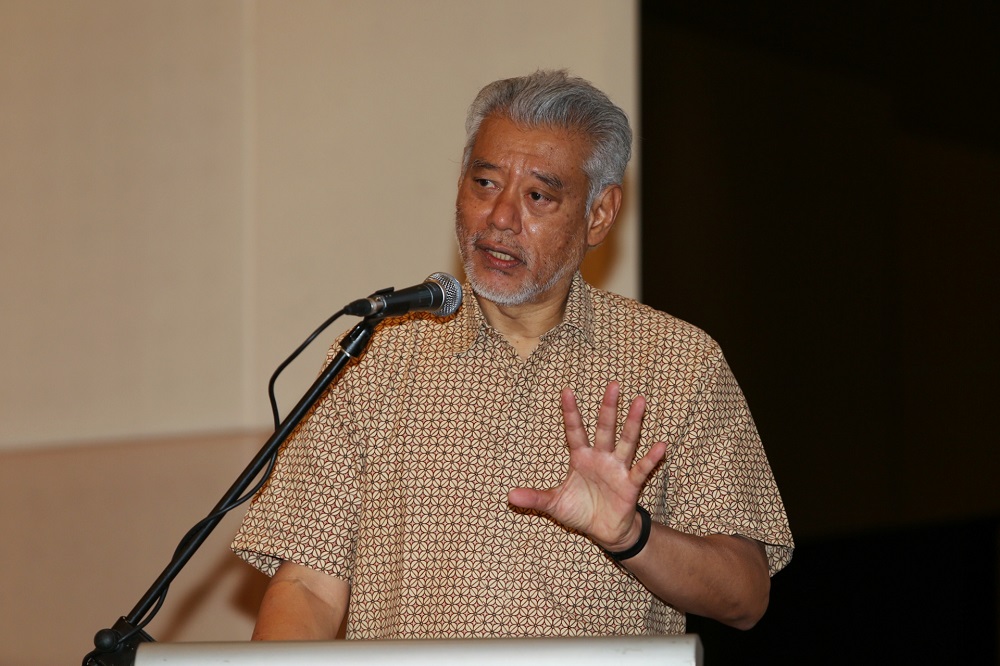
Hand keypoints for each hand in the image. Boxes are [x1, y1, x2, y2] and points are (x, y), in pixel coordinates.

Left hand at [507, 381, 666, 550]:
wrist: (604, 532)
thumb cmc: (580, 511)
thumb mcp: (554, 504)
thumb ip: (535, 498)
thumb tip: (509, 495)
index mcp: (581, 458)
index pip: (575, 430)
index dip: (571, 412)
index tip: (566, 391)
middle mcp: (601, 457)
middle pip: (605, 428)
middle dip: (609, 407)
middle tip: (614, 384)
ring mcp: (617, 468)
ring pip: (626, 441)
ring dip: (633, 422)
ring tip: (640, 401)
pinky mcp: (630, 484)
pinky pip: (641, 468)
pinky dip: (651, 458)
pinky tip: (660, 445)